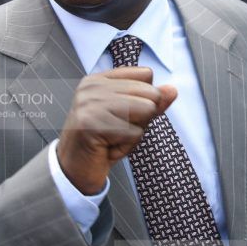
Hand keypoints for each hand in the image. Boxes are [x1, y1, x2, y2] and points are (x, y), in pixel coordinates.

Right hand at [58, 67, 176, 193]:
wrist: (74, 171)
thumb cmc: (103, 143)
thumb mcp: (132, 119)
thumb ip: (152, 102)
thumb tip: (173, 90)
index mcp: (100, 79)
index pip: (146, 74)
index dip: (145, 99)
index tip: (121, 116)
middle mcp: (93, 86)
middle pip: (150, 93)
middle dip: (142, 119)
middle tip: (117, 131)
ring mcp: (90, 103)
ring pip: (146, 110)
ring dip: (135, 134)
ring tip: (112, 139)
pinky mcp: (91, 123)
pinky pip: (134, 133)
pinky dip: (126, 147)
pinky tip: (107, 148)